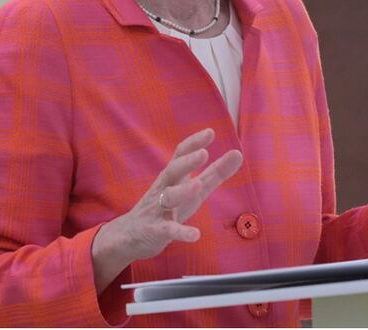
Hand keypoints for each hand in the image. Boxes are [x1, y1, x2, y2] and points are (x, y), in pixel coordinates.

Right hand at [91, 128, 242, 292]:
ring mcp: (158, 209)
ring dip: (182, 191)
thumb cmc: (168, 207)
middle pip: (172, 171)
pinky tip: (195, 234)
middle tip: (203, 153)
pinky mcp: (156, 231)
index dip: (194, 143)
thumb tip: (238, 153)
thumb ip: (215, 173)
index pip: (180, 155)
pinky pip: (168, 230)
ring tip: (198, 185)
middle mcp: (164, 189)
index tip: (210, 132)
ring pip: (168, 198)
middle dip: (186, 162)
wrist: (129, 236)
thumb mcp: (194, 189)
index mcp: (173, 177)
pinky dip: (181, 232)